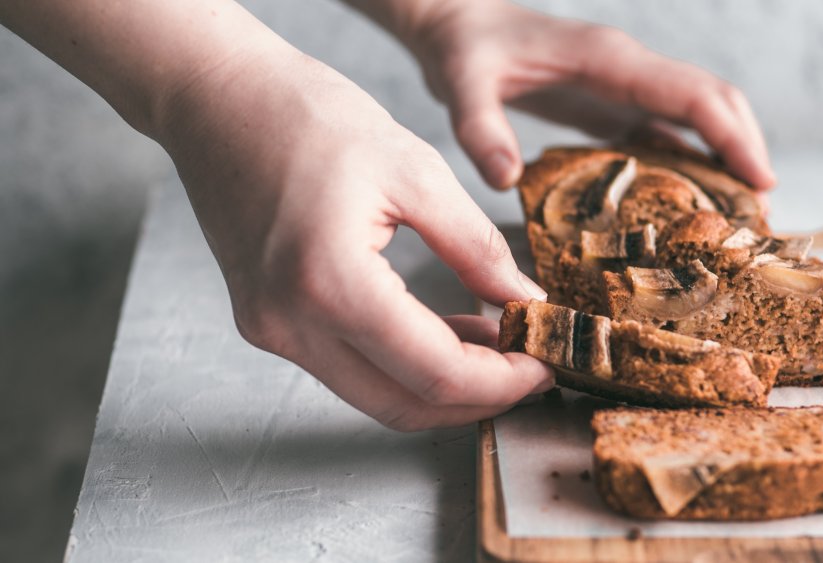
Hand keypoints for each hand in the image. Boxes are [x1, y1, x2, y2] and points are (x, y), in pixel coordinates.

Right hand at [157, 47, 552, 429]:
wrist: (218, 98)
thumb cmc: (307, 116)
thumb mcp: (416, 171)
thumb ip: (476, 248)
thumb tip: (525, 302)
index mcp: (329, 283)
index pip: (435, 373)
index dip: (502, 382)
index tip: (546, 363)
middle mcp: (289, 324)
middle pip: (404, 405)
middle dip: (478, 398)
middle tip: (530, 365)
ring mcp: (271, 329)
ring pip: (375, 394)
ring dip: (441, 382)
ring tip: (498, 344)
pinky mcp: (267, 320)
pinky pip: (348, 366)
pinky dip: (402, 361)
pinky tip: (447, 329)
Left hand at [399, 0, 774, 189]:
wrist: (457, 23)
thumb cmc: (464, 49)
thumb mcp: (461, 86)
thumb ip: (480, 130)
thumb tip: (505, 180)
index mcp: (609, 61)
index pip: (691, 94)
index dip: (732, 136)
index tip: (761, 181)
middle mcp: (628, 71)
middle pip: (713, 102)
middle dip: (745, 150)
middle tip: (762, 213)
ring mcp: (624, 88)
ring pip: (696, 118)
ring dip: (725, 158)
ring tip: (742, 216)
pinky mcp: (611, 106)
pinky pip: (666, 133)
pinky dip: (689, 164)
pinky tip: (692, 204)